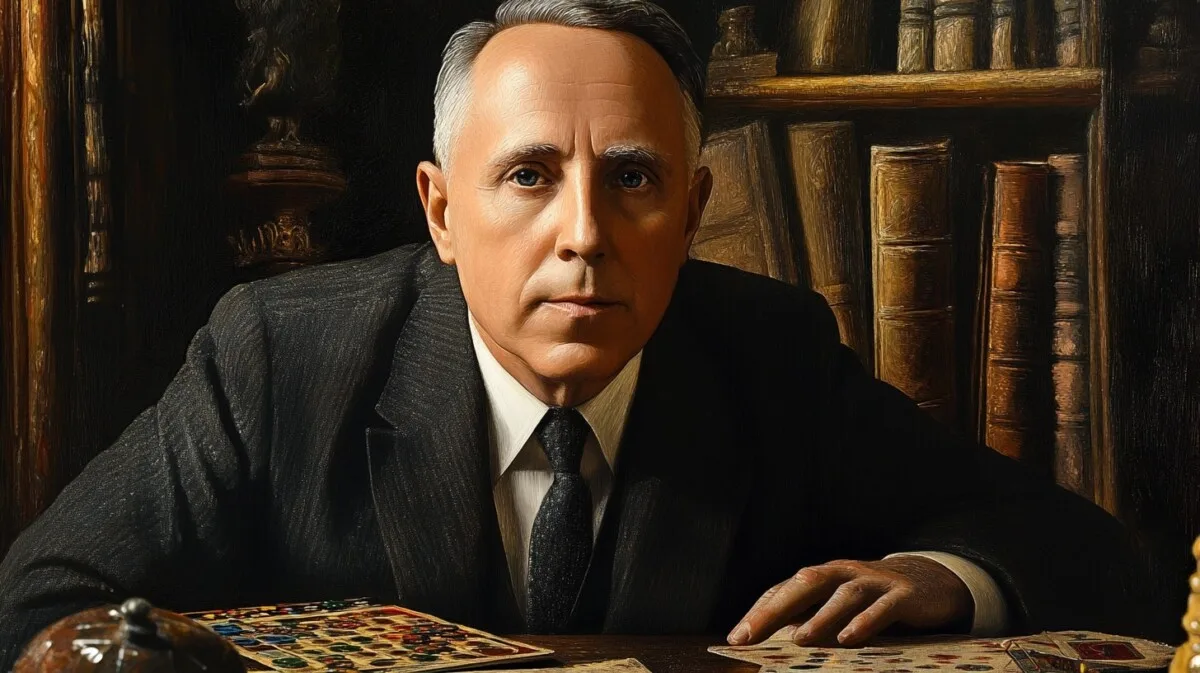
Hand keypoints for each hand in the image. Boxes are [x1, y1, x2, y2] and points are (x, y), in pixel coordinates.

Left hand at [726, 557, 972, 646]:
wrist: (932, 582)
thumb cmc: (874, 600)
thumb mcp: (840, 608)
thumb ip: (811, 620)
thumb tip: (777, 643)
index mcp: (823, 577)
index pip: (784, 589)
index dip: (759, 612)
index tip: (735, 638)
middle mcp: (845, 573)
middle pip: (806, 584)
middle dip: (775, 610)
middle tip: (750, 636)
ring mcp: (875, 581)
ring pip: (844, 594)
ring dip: (820, 617)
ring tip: (799, 639)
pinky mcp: (904, 595)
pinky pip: (883, 606)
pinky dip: (866, 621)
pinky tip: (849, 638)